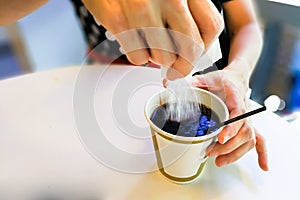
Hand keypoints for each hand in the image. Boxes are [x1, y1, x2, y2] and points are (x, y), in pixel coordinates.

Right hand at [82, 0, 223, 78]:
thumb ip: (184, 12)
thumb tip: (190, 48)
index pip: (211, 27)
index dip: (204, 48)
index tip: (195, 56)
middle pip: (191, 48)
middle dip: (183, 67)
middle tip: (174, 71)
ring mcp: (143, 8)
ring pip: (164, 58)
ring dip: (157, 58)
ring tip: (148, 45)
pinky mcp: (118, 19)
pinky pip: (137, 57)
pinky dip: (137, 55)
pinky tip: (133, 41)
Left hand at [190, 67, 268, 170]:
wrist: (236, 79)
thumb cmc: (223, 80)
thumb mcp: (207, 78)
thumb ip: (193, 82)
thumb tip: (172, 86)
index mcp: (235, 97)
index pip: (238, 113)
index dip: (231, 127)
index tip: (222, 138)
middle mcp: (245, 110)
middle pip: (244, 131)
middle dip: (228, 146)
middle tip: (211, 152)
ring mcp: (248, 119)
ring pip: (250, 139)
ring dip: (236, 153)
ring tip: (219, 161)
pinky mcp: (248, 126)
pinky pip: (260, 141)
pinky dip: (262, 154)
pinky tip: (263, 166)